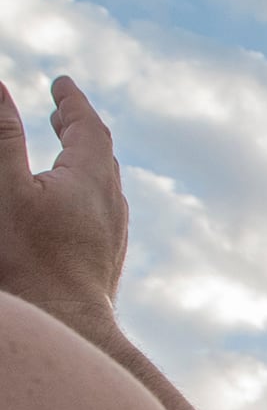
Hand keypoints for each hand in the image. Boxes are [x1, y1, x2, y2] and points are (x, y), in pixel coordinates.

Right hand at [0, 76, 129, 321]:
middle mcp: (112, 205)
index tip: (61, 83)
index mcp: (91, 180)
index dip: (73, 102)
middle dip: (80, 128)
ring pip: (104, 187)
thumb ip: (2, 137)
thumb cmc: (27, 258)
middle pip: (101, 156)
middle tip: (62, 112)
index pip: (89, 128)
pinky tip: (75, 207)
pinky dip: (86, 193)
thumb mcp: (4, 188)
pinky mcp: (106, 262)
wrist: (67, 327)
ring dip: (85, 161)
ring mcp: (113, 236)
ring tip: (67, 151)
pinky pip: (102, 214)